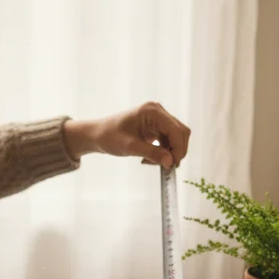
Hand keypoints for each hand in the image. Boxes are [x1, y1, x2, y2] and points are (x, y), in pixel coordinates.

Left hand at [63, 102, 190, 167]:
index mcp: (152, 111)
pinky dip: (164, 152)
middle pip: (180, 132)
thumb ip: (152, 154)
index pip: (175, 130)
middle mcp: (158, 111)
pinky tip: (150, 159)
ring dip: (170, 153)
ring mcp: (158, 118)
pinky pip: (168, 140)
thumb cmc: (109, 137)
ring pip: (176, 137)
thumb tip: (171, 162)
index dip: (178, 148)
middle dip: (176, 151)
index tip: (173, 165)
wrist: (98, 134)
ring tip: (151, 163)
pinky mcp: (157, 126)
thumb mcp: (130, 147)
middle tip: (166, 167)